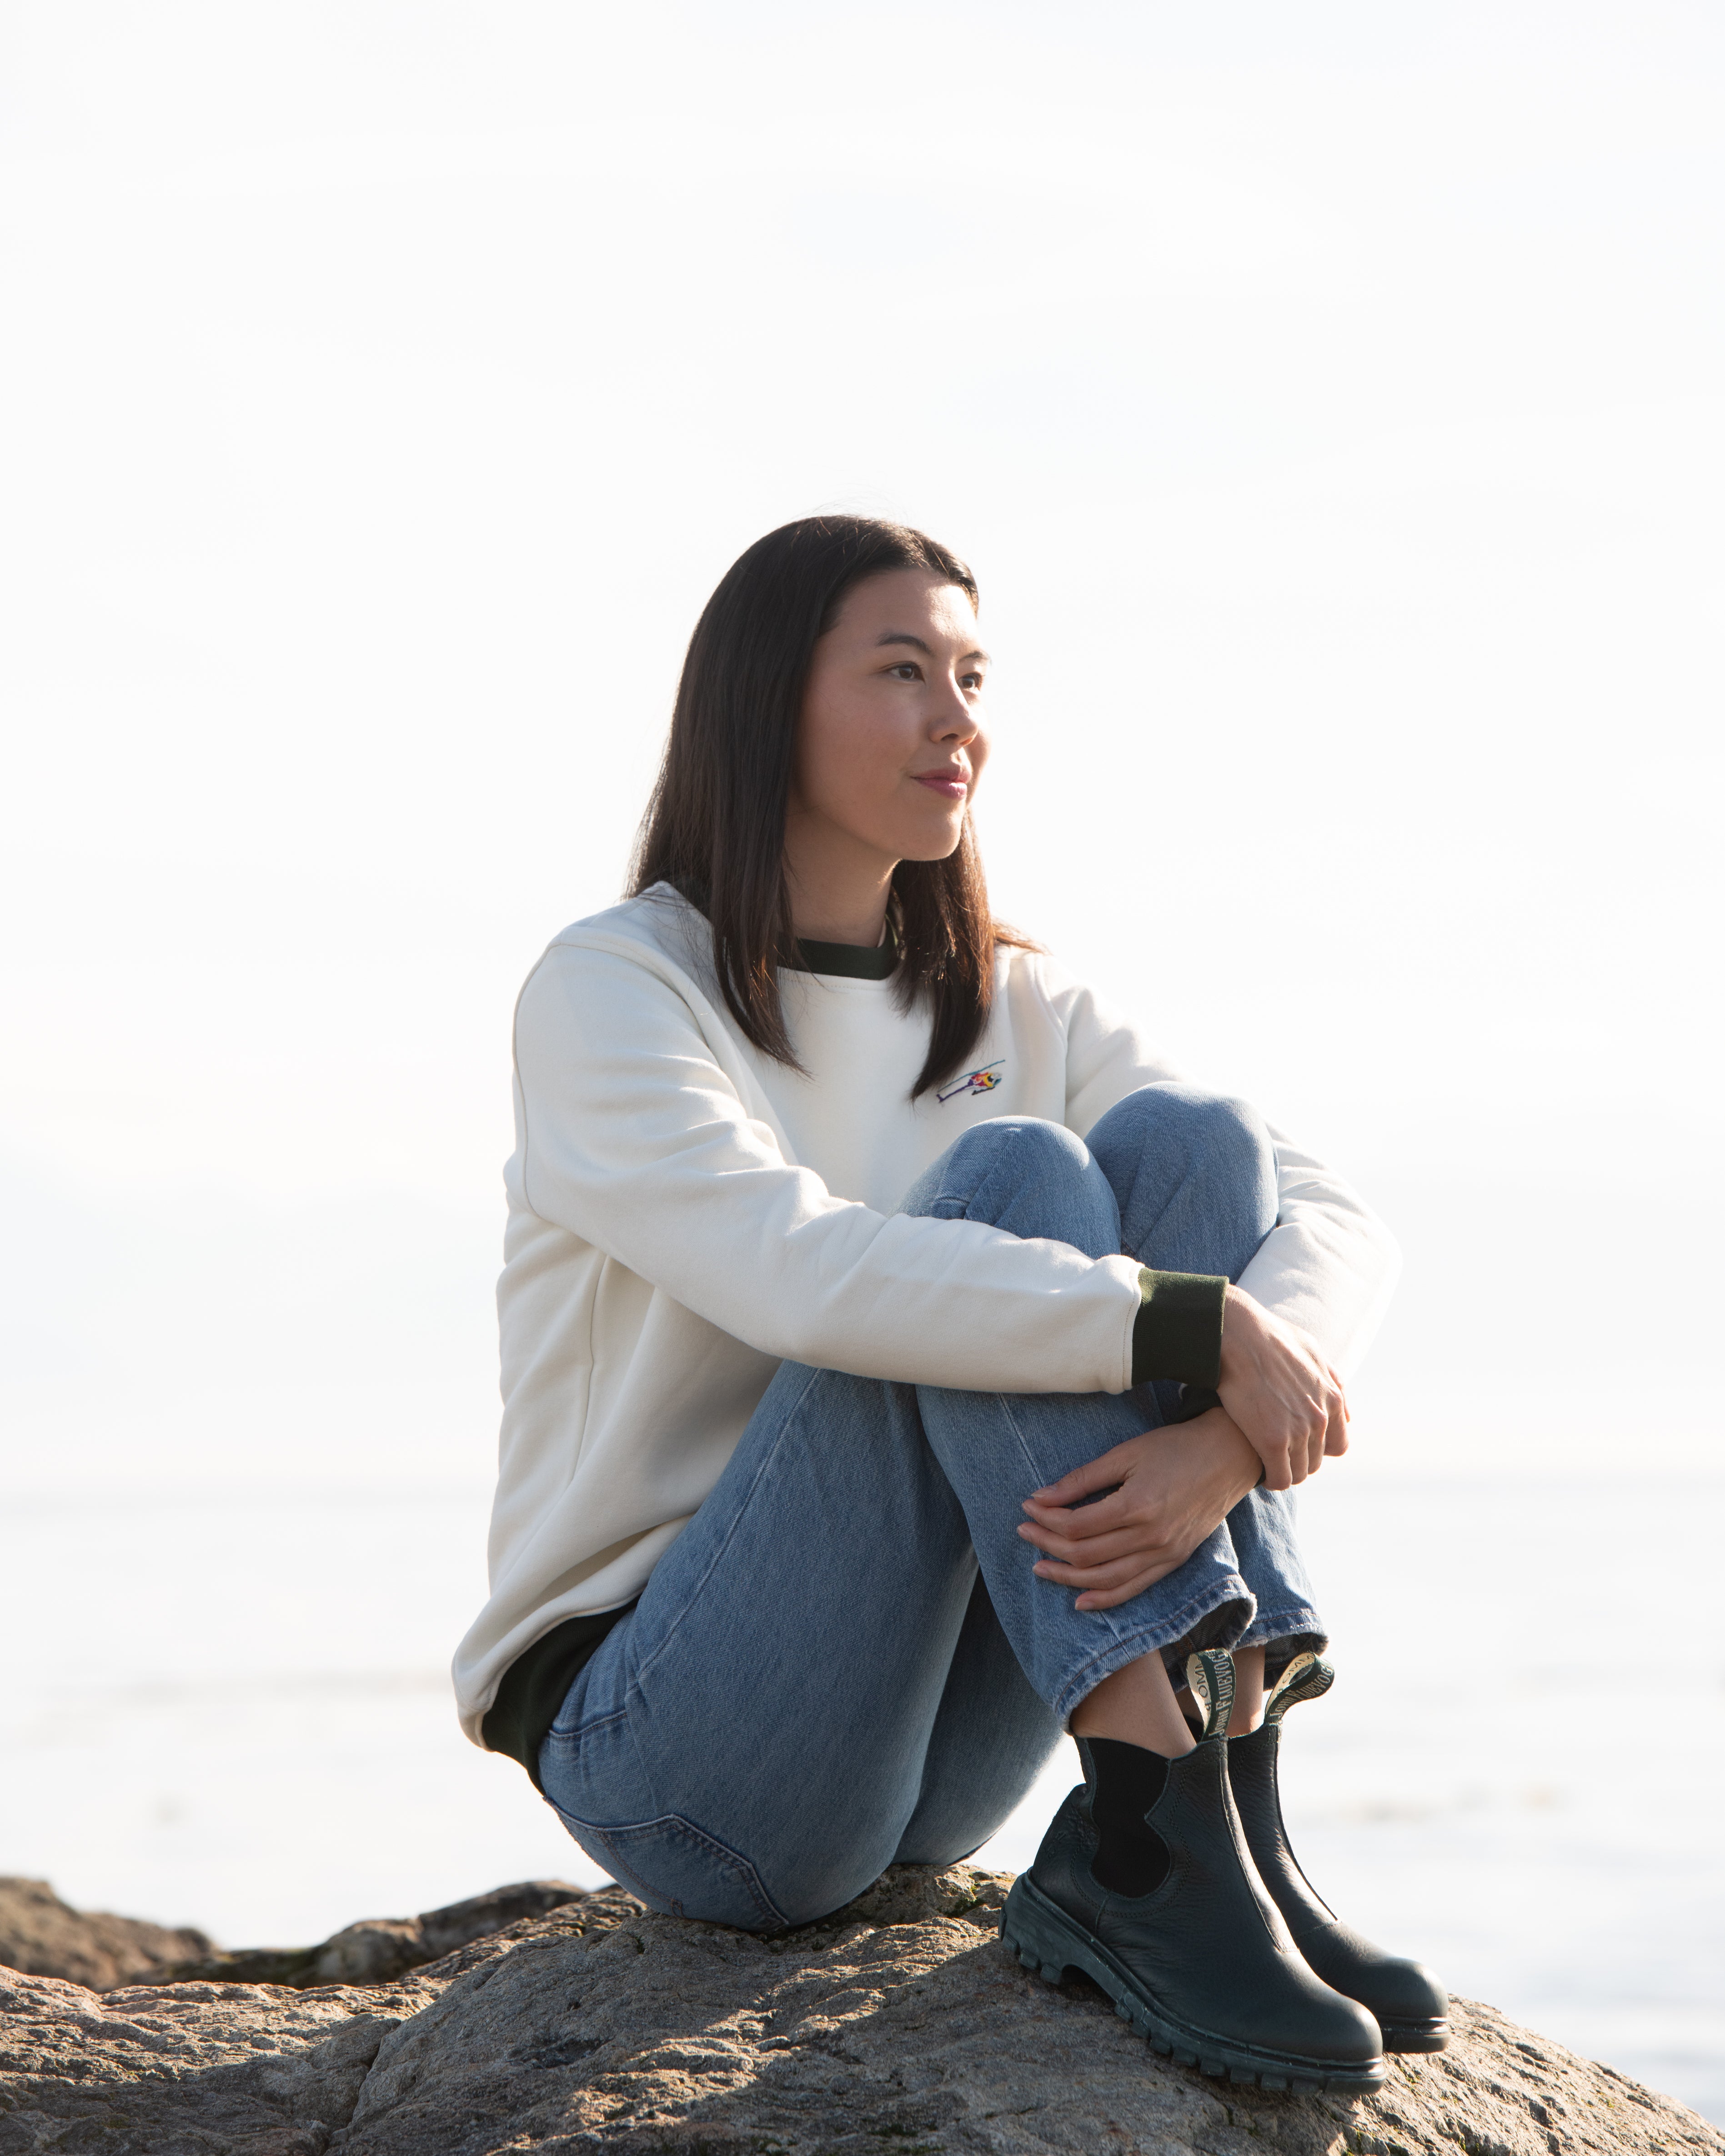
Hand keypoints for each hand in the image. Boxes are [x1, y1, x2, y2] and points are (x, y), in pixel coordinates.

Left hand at [1017, 1407, 1262, 1610]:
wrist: (1228, 1456)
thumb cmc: (1175, 1448)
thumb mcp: (1125, 1453)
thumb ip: (1082, 1479)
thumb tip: (1041, 1496)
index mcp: (1137, 1505)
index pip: (1077, 1526)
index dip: (1046, 1518)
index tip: (1028, 1506)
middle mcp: (1151, 1537)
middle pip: (1086, 1555)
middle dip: (1048, 1544)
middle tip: (1025, 1531)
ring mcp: (1164, 1554)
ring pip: (1105, 1579)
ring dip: (1067, 1577)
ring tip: (1040, 1567)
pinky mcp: (1173, 1561)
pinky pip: (1134, 1588)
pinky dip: (1105, 1598)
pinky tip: (1080, 1599)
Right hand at [1217, 1286, 1348, 1491]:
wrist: (1238, 1333)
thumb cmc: (1270, 1336)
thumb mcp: (1313, 1353)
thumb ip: (1331, 1382)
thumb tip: (1343, 1406)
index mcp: (1333, 1399)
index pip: (1338, 1445)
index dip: (1318, 1448)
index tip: (1298, 1444)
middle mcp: (1321, 1418)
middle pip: (1315, 1461)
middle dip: (1297, 1460)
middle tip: (1276, 1453)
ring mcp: (1299, 1431)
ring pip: (1298, 1473)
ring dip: (1283, 1471)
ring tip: (1265, 1462)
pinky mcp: (1272, 1440)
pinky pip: (1279, 1477)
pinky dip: (1270, 1479)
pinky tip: (1259, 1471)